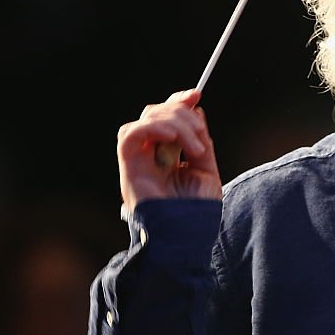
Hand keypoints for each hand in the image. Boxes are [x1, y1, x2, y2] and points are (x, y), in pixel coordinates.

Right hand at [117, 89, 222, 211]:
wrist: (187, 240)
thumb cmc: (196, 213)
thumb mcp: (206, 169)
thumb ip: (200, 140)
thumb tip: (195, 109)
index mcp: (166, 155)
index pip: (165, 117)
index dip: (178, 101)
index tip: (196, 94)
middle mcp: (148, 156)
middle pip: (156, 113)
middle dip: (181, 112)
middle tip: (200, 134)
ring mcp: (137, 162)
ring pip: (146, 119)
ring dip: (175, 123)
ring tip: (195, 148)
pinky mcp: (128, 169)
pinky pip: (130, 135)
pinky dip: (153, 128)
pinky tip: (174, 140)